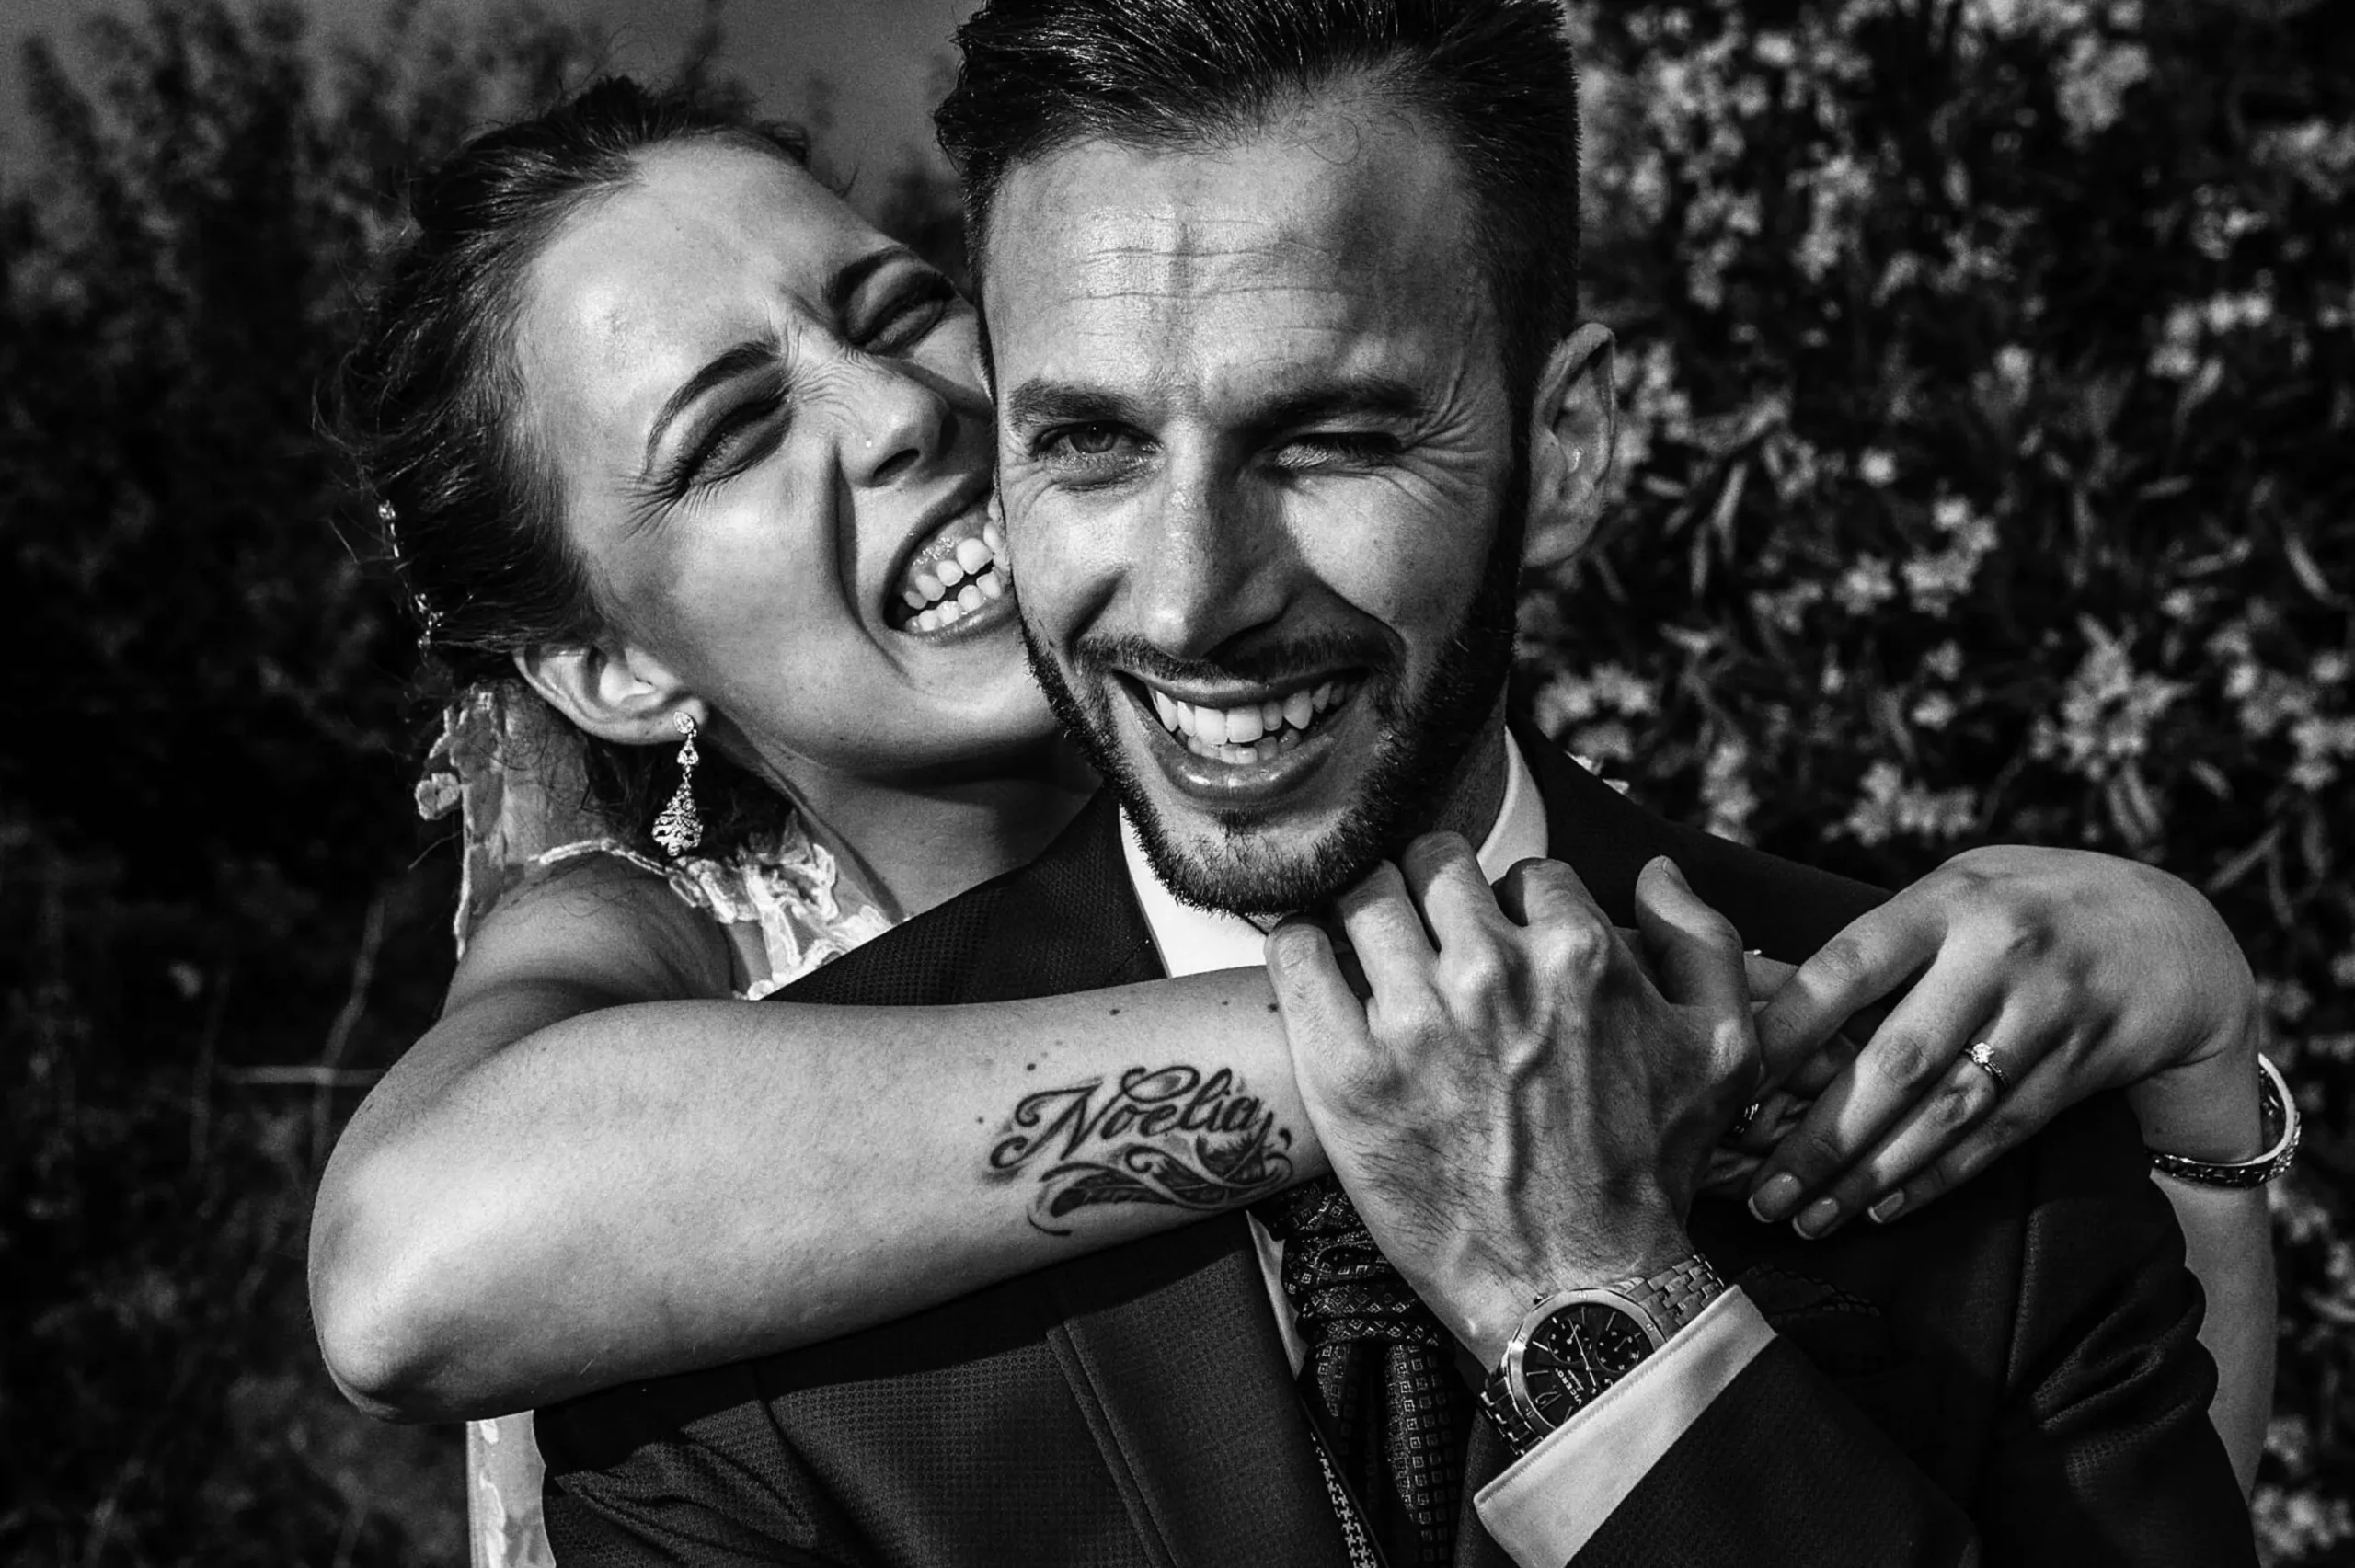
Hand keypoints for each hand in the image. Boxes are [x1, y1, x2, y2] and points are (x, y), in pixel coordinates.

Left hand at [1265, 835, 1755, 1363]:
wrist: (1576, 1289)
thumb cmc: (1648, 1174)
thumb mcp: (1724, 1052)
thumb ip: (1702, 941)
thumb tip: (1653, 871)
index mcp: (1580, 954)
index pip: (1523, 871)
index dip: (1515, 905)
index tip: (1503, 946)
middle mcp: (1494, 973)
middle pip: (1434, 863)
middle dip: (1435, 889)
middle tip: (1429, 934)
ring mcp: (1414, 1019)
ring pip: (1363, 893)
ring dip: (1367, 911)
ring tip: (1368, 948)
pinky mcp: (1346, 1070)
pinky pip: (1296, 953)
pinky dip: (1300, 946)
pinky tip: (1316, 967)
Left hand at [1736, 845, 2260, 1237]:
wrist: (2175, 934)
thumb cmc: (2025, 906)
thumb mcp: (1957, 890)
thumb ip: (1881, 940)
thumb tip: (1762, 993)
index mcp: (1944, 905)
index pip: (1846, 970)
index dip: (1785, 1034)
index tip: (1730, 1090)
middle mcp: (1994, 956)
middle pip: (1894, 1060)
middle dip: (1819, 1136)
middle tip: (1758, 1190)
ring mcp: (2044, 1014)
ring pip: (1945, 1112)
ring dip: (1870, 1174)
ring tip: (1806, 1218)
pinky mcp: (2082, 1066)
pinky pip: (1998, 1134)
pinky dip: (1937, 1176)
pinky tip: (1881, 1208)